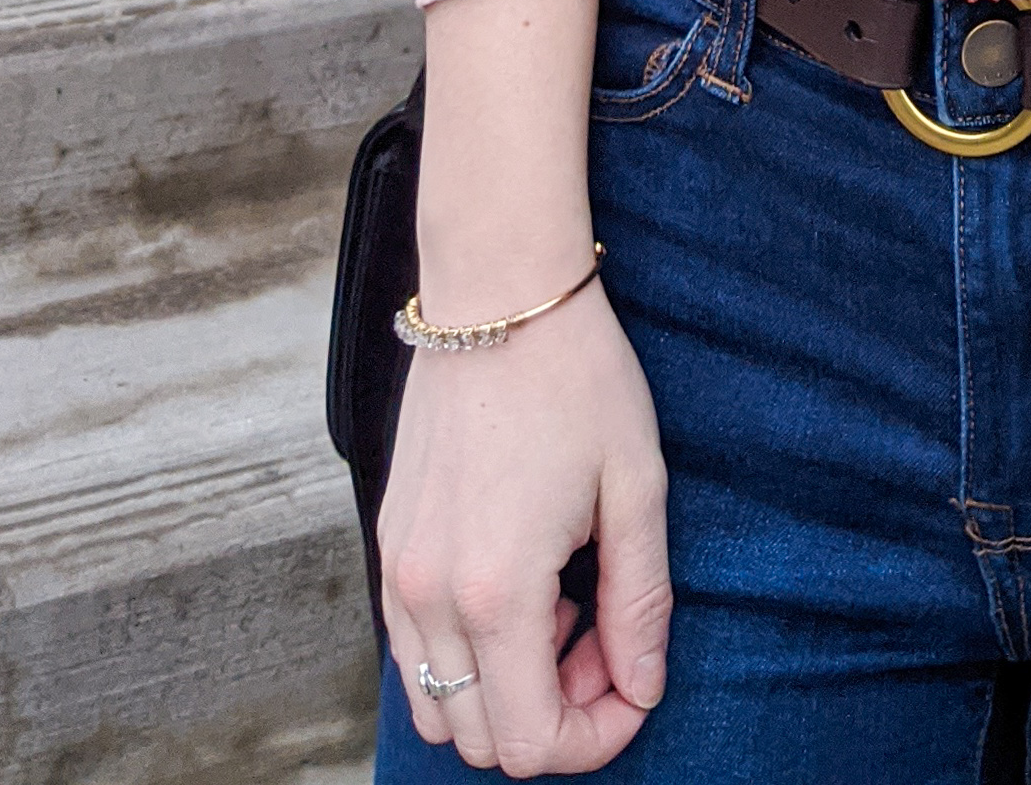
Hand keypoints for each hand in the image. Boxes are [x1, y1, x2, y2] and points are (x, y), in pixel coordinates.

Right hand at [380, 280, 671, 772]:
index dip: (597, 738)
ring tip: (563, 607)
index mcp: (496, 591)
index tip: (634, 682)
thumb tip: (642, 688)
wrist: (497, 292)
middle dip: (557, 712)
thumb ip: (640, 603)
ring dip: (508, 688)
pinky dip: (471, 653)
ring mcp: (398, 574)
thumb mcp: (636, 487)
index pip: (533, 744)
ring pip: (441, 708)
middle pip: (483, 741)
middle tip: (606, 634)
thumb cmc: (577, 378)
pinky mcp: (388, 547)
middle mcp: (430, 597)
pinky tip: (523, 581)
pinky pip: (416, 654)